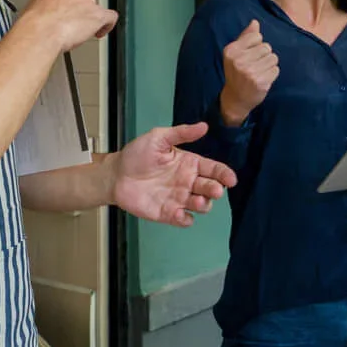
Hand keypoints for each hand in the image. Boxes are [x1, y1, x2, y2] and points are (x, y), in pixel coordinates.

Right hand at [21, 0, 116, 54]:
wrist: (41, 31)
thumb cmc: (33, 23)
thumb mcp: (32, 6)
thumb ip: (44, 4)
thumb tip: (43, 14)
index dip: (66, 0)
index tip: (63, 9)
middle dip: (78, 9)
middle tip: (70, 22)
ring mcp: (87, 0)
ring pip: (94, 8)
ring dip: (89, 18)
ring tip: (80, 32)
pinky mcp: (98, 14)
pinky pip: (110, 17)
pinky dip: (107, 25)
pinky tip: (100, 32)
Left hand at [109, 122, 237, 226]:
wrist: (115, 175)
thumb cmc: (137, 155)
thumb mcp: (158, 138)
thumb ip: (181, 133)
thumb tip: (204, 126)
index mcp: (189, 164)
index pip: (213, 169)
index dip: (224, 174)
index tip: (231, 179)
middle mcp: (188, 182)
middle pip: (210, 188)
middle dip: (215, 190)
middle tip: (215, 191)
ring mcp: (179, 199)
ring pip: (201, 205)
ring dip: (203, 205)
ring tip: (197, 201)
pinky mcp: (168, 213)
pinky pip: (184, 220)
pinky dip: (186, 219)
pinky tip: (181, 214)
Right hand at [218, 21, 279, 125]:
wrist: (235, 98)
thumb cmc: (237, 72)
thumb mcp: (235, 53)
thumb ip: (245, 37)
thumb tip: (255, 22)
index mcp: (231, 50)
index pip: (257, 36)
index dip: (256, 45)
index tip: (249, 55)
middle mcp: (239, 60)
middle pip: (267, 47)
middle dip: (264, 55)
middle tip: (254, 65)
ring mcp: (250, 72)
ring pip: (273, 57)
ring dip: (269, 64)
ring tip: (259, 72)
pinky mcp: (260, 82)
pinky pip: (276, 69)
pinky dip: (272, 74)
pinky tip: (262, 79)